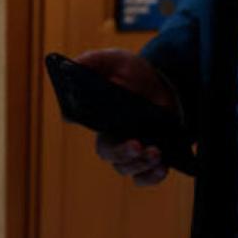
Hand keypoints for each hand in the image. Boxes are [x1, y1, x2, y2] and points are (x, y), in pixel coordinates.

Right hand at [76, 48, 176, 186]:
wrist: (163, 85)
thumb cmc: (133, 73)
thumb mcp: (114, 60)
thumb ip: (93, 60)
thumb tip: (74, 65)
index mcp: (95, 113)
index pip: (79, 118)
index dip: (80, 119)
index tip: (86, 118)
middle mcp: (109, 136)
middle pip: (108, 152)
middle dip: (122, 152)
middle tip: (136, 144)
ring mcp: (128, 150)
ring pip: (127, 168)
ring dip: (140, 163)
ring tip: (155, 152)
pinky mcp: (147, 159)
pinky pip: (145, 177)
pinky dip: (152, 177)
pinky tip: (162, 168)